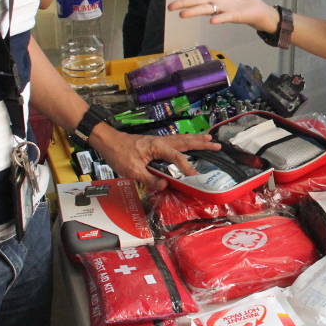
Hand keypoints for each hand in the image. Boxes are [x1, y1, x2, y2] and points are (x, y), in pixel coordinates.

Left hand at [90, 127, 219, 190]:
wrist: (108, 141)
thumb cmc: (119, 154)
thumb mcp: (132, 170)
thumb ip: (149, 178)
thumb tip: (165, 185)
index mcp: (157, 147)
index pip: (177, 157)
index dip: (187, 167)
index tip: (195, 176)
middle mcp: (161, 142)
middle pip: (185, 142)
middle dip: (201, 143)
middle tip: (217, 145)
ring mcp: (158, 141)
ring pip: (181, 139)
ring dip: (196, 139)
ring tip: (209, 139)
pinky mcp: (155, 143)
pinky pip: (175, 141)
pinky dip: (185, 141)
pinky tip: (188, 142)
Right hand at [166, 0, 278, 31]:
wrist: (258, 8)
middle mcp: (216, 2)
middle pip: (196, 1)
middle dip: (183, 3)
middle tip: (169, 7)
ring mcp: (224, 10)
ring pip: (206, 10)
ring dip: (194, 12)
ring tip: (182, 14)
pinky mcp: (234, 16)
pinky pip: (225, 17)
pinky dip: (219, 18)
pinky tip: (211, 21)